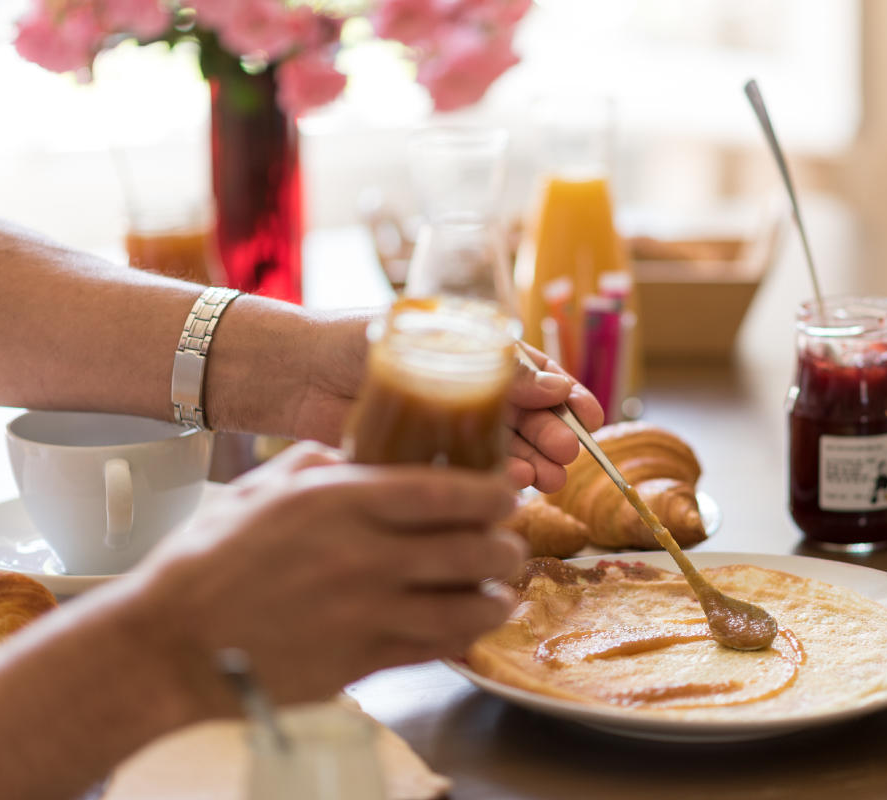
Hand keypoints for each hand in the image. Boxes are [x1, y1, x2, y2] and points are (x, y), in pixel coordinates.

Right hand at [130, 442, 524, 711]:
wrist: (167, 644)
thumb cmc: (206, 560)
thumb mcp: (259, 488)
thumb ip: (317, 464)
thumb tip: (355, 452)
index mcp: (342, 502)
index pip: (449, 492)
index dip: (493, 494)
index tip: (506, 495)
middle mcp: (365, 555)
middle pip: (474, 548)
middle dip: (507, 545)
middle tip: (509, 543)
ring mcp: (368, 613)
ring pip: (470, 605)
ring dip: (498, 596)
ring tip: (502, 589)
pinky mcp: (363, 662)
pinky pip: (439, 648)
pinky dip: (465, 637)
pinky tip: (471, 626)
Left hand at [288, 315, 603, 492]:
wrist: (293, 373)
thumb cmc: (354, 339)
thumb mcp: (429, 340)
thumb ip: (490, 363)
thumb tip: (551, 385)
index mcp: (474, 354)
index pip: (535, 374)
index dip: (568, 396)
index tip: (593, 416)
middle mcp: (467, 392)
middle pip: (527, 418)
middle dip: (553, 436)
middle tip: (569, 455)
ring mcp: (447, 427)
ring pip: (504, 449)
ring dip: (532, 464)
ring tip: (549, 480)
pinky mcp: (424, 460)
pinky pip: (468, 473)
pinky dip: (492, 480)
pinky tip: (509, 487)